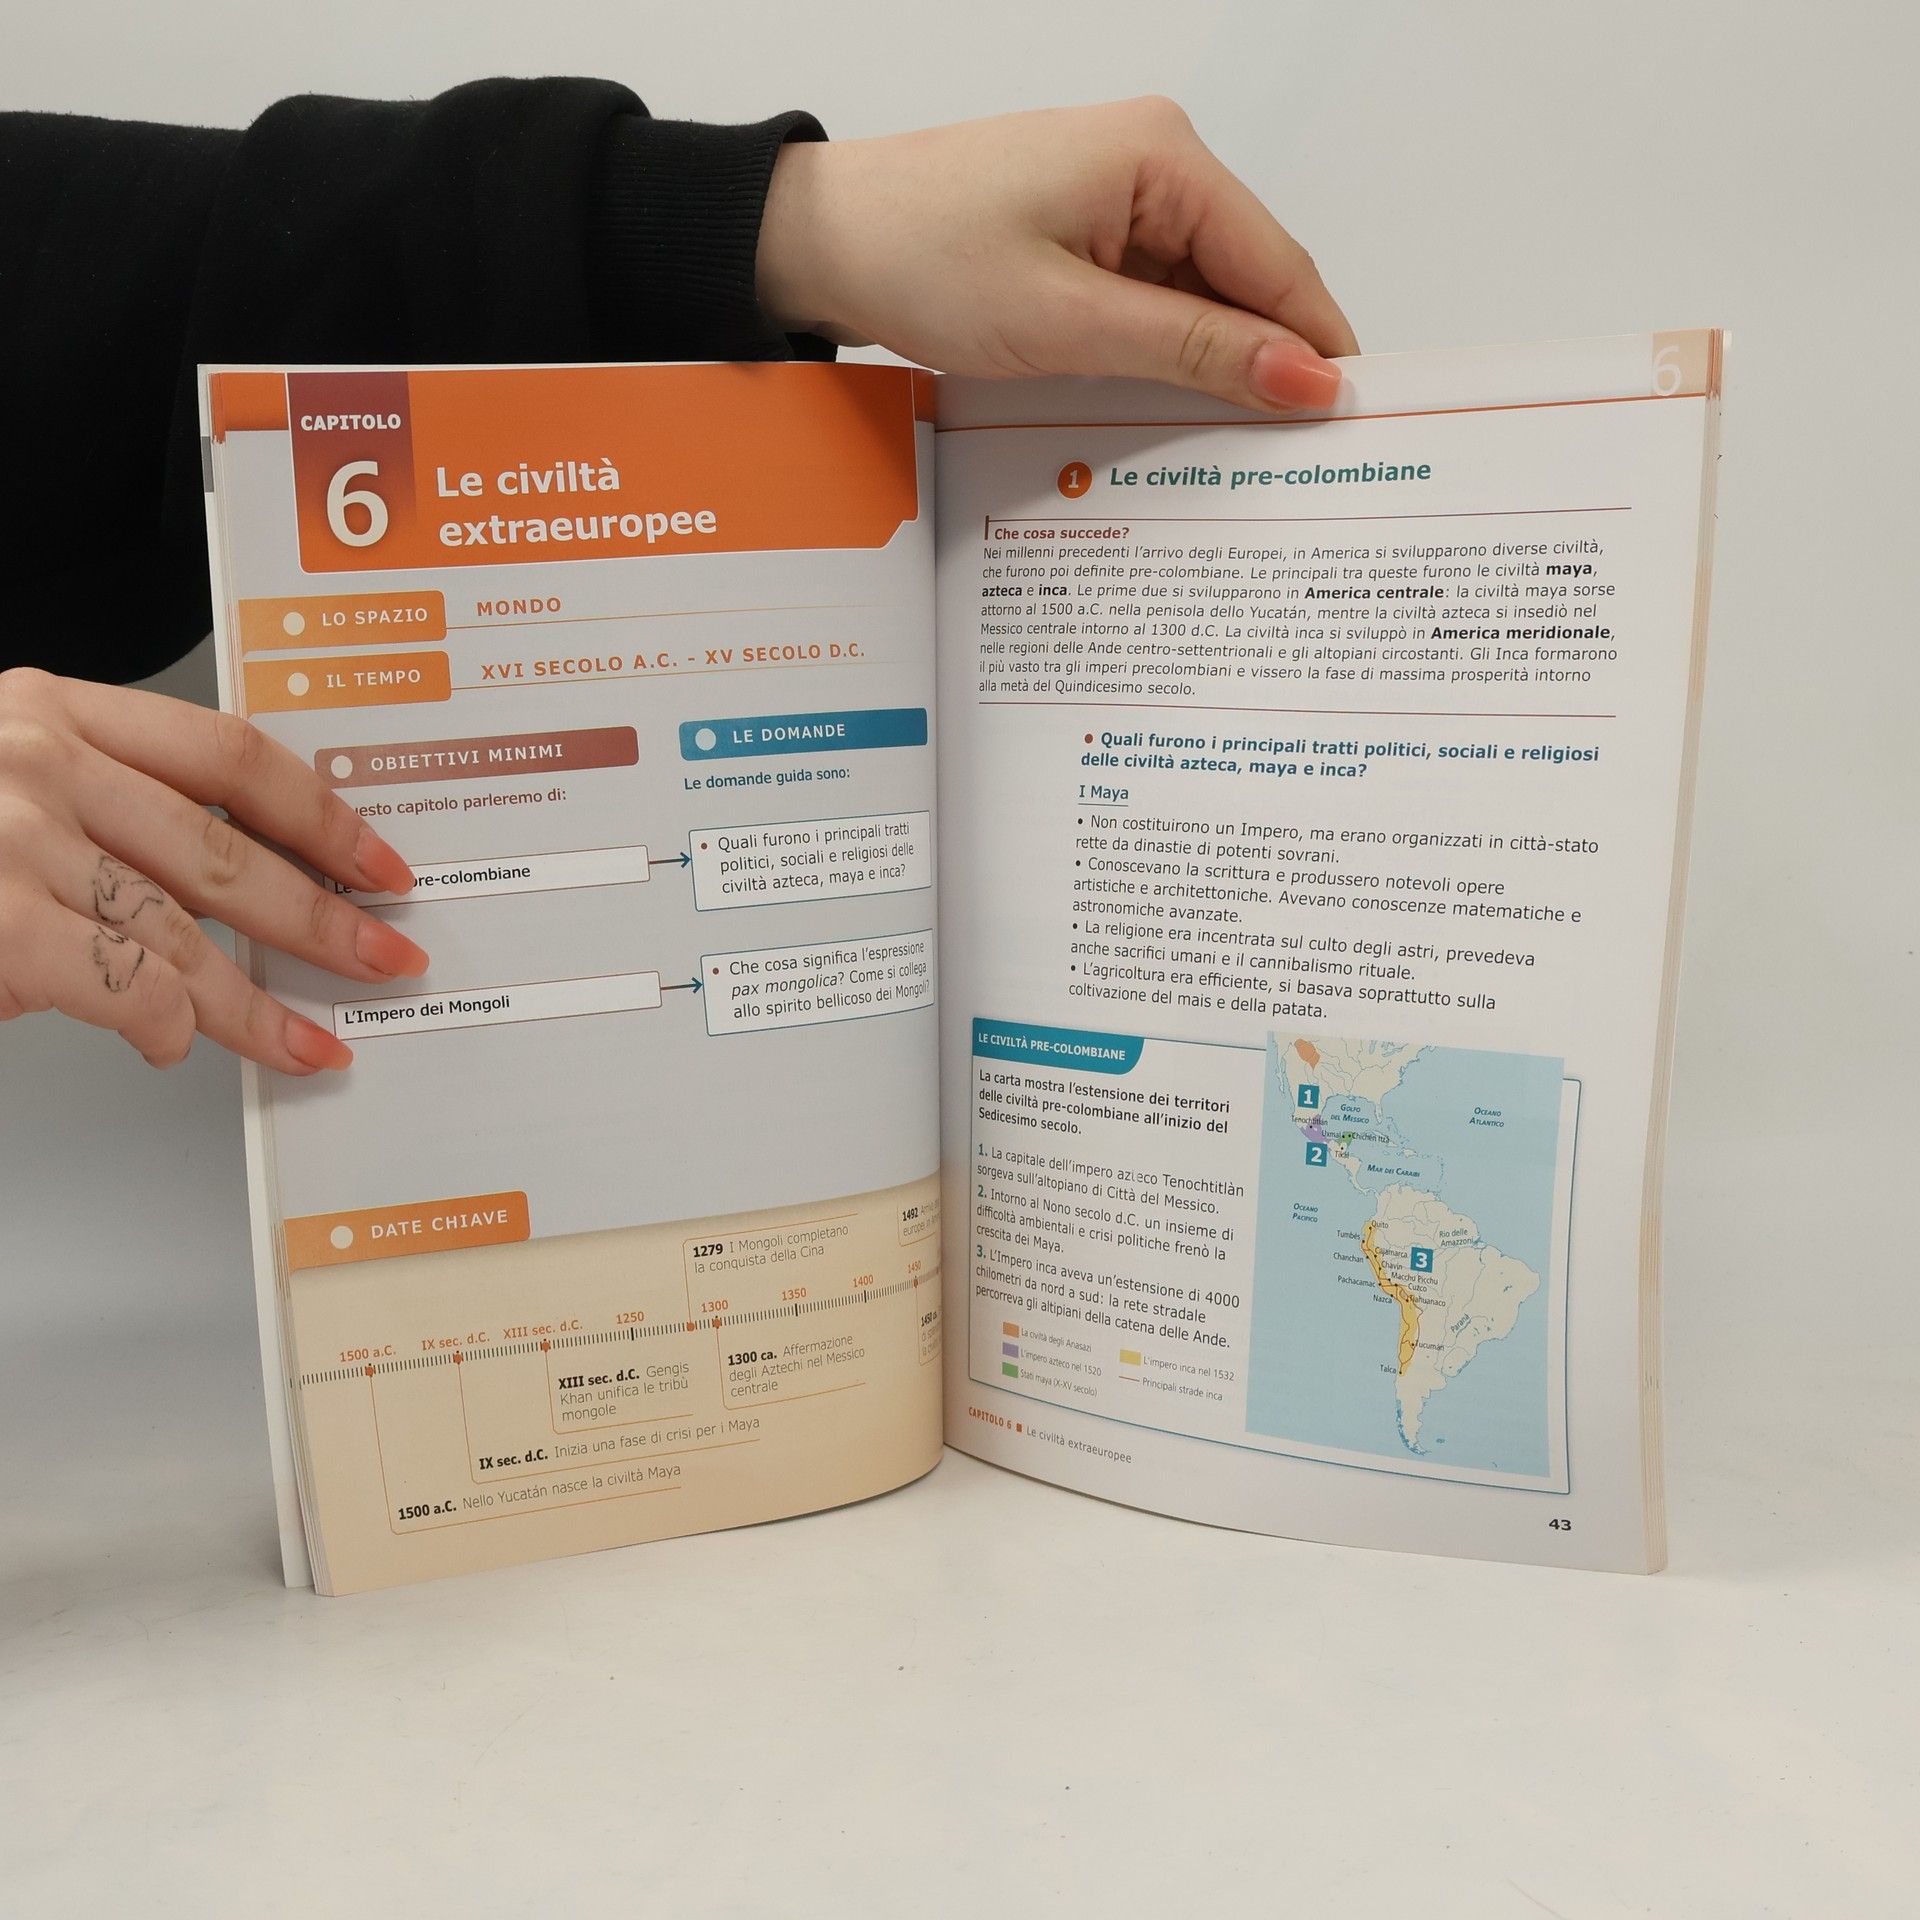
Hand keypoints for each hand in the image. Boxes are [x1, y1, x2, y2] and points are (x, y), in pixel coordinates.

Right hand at [0, 669, 425, 1073]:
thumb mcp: (1, 777)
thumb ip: (100, 811)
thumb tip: (218, 899)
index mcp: (53, 710)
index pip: (230, 755)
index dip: (322, 815)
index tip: (378, 861)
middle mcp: (37, 760)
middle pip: (228, 849)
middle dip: (322, 919)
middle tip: (385, 960)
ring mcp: (9, 837)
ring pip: (183, 932)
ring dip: (257, 1005)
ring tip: (307, 1043)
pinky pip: (120, 984)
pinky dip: (162, 1024)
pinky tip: (175, 1045)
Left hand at [757, 96, 1357, 412]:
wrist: (818, 240)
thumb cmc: (922, 257)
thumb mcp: (1069, 321)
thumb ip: (1194, 351)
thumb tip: (1305, 377)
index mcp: (1164, 157)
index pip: (1279, 265)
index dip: (1318, 349)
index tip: (1348, 429)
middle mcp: (1154, 164)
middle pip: (1246, 283)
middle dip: (1265, 367)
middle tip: (1290, 464)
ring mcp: (1119, 201)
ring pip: (1200, 302)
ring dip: (1208, 371)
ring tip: (1226, 453)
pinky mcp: (1086, 236)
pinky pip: (1151, 304)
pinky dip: (1160, 359)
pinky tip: (1162, 414)